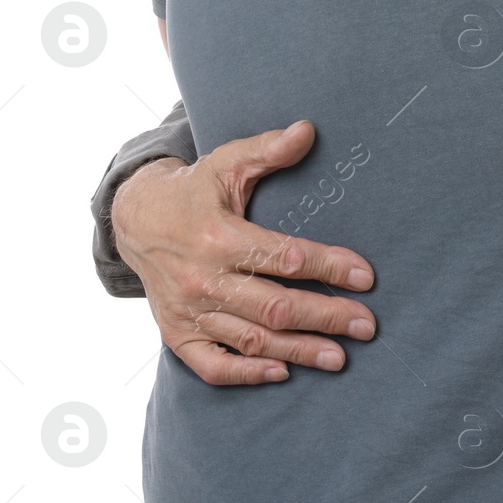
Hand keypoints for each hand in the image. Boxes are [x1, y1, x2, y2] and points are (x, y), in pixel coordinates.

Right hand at [111, 120, 376, 385]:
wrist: (135, 221)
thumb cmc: (194, 190)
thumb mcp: (227, 163)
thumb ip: (268, 149)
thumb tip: (308, 129)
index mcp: (219, 237)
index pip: (285, 257)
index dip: (329, 267)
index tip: (366, 277)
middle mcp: (204, 279)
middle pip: (275, 306)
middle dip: (326, 317)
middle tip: (367, 326)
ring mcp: (189, 312)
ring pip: (250, 338)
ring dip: (298, 350)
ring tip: (340, 357)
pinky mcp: (177, 334)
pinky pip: (211, 365)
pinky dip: (246, 373)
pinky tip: (282, 373)